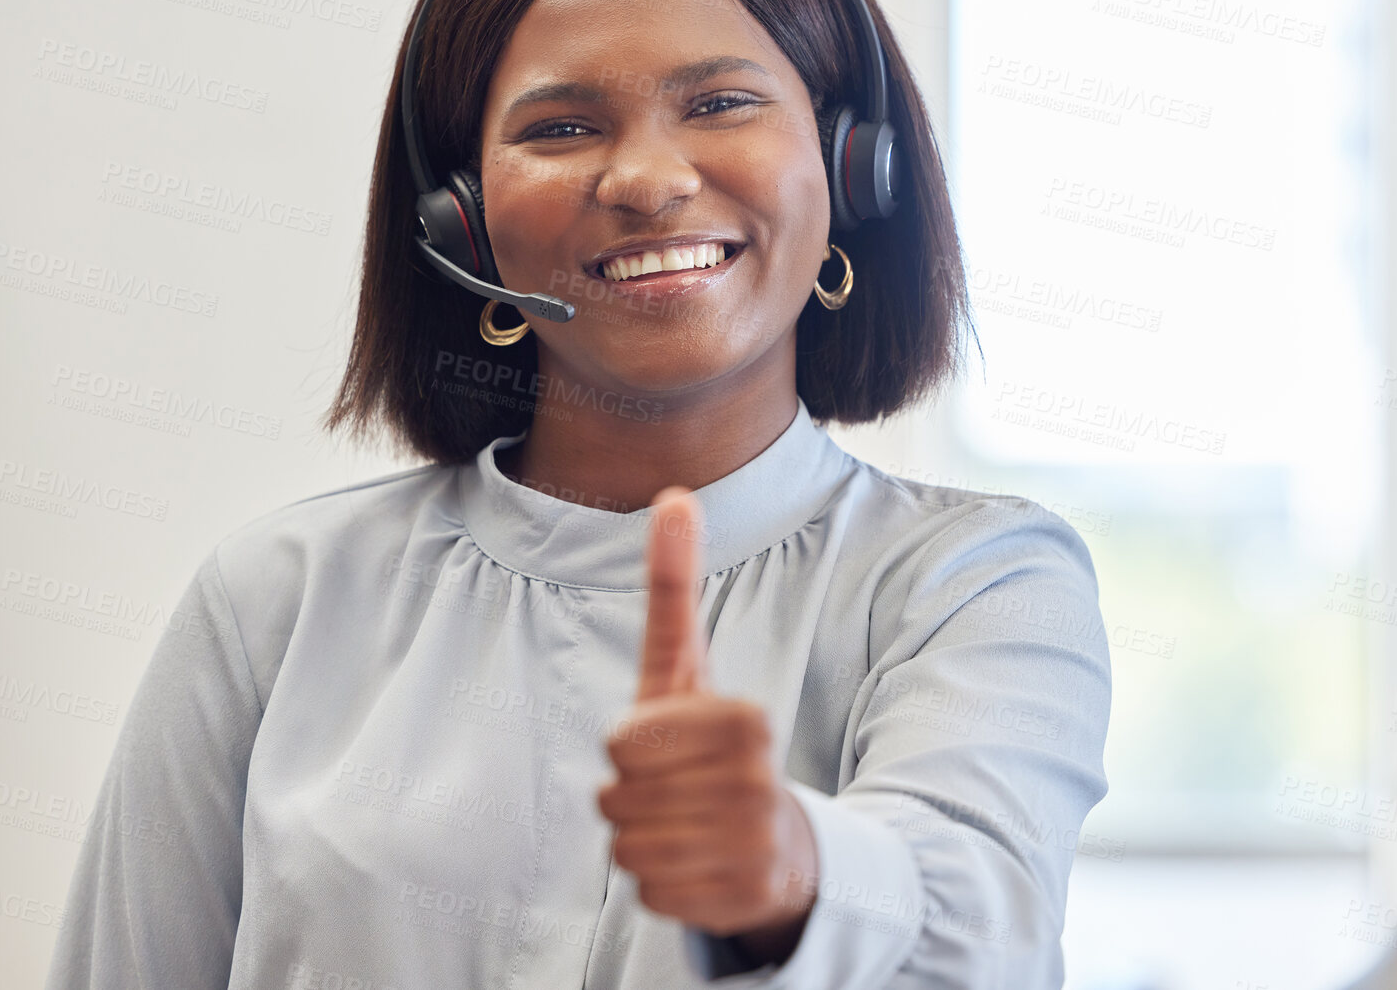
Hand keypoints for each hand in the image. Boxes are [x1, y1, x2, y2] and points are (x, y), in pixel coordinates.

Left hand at [596, 486, 819, 955]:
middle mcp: (758, 784)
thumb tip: (672, 496)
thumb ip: (675, 587)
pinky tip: (697, 865)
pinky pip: (649, 894)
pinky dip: (659, 884)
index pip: (622, 743)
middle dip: (629, 797)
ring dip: (640, 840)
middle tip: (675, 790)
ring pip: (627, 849)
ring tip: (685, 825)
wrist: (780, 843)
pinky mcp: (745, 902)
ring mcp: (755, 847)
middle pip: (616, 799)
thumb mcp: (688, 667)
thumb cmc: (715, 746)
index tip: (670, 745)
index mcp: (748, 721)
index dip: (629, 747)